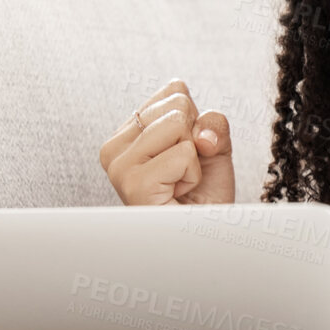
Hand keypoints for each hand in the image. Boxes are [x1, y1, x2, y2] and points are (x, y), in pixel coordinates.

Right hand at [99, 78, 235, 205]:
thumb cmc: (204, 196)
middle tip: (184, 173)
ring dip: (195, 158)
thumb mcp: (214, 148)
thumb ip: (212, 124)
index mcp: (128, 132)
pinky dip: (193, 174)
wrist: (204, 237)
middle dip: (196, 140)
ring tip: (180, 183)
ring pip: (177, 124)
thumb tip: (201, 135)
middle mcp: (114, 147)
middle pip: (177, 104)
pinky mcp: (131, 182)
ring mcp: (118, 165)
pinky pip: (183, 154)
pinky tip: (178, 194)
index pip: (175, 92)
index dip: (197, 123)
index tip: (188, 155)